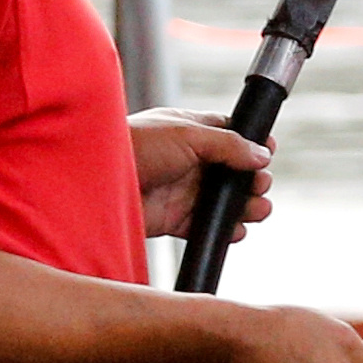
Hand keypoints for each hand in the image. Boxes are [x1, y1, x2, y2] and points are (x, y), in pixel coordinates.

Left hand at [128, 112, 267, 240]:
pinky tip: (234, 229)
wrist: (94, 183)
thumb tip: (262, 154)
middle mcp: (190, 161)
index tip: (268, 152)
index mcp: (191, 132)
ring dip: (248, 207)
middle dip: (255, 180)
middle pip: (236, 172)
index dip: (253, 144)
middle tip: (258, 185)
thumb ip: (229, 144)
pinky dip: (226, 231)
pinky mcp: (175, 219)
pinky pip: (208, 227)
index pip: (231, 135)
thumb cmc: (133, 146)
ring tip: (256, 209)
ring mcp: (184, 191)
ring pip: (227, 202)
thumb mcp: (187, 134)